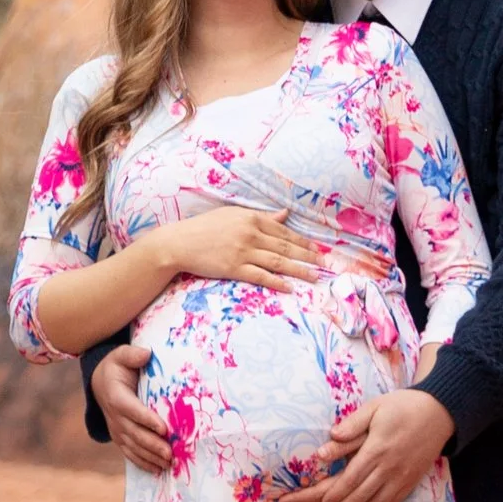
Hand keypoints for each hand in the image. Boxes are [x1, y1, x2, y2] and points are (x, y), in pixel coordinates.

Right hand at [96, 343, 170, 476]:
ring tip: (168, 463)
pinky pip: (130, 453)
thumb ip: (132, 354)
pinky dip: (143, 462)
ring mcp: (116, 429)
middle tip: (170, 452)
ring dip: (150, 456)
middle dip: (152, 444)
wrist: (100, 383)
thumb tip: (146, 354)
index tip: (164, 427)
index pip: (131, 410)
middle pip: (134, 433)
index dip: (146, 419)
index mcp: (115, 396)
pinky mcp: (120, 437)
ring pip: (133, 446)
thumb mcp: (121, 355)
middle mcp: (114, 416)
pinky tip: (157, 470)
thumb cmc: (116, 367)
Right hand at [161, 204, 323, 293]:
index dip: (302, 241)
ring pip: (278, 261)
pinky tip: (290, 287)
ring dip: (299, 270)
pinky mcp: (234, 268)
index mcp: (250, 217)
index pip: (283, 230)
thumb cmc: (204, 227)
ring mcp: (242, 251)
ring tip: (314, 277)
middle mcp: (249, 233)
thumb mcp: (232, 215)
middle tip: (323, 264)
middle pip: (285, 246)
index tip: (316, 249)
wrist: (179, 242)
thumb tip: (285, 214)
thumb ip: (260, 216)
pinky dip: (277, 282)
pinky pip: (261, 276)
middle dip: (307, 255)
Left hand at [272, 387, 454, 501]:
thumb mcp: (374, 408)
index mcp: (377, 449)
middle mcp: (390, 468)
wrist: (439, 413)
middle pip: (361, 495)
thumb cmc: (402, 407)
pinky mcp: (411, 483)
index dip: (337, 493)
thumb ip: (352, 425)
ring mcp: (402, 478)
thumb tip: (329, 439)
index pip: (353, 477)